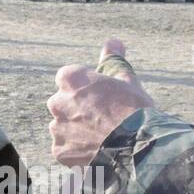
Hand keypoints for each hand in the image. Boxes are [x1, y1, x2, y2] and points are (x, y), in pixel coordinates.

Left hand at [48, 39, 153, 166]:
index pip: (68, 78)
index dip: (85, 89)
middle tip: (102, 120)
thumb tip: (113, 42)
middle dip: (77, 110)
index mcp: (71, 79)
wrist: (136, 148)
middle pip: (63, 103)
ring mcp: (57, 128)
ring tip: (102, 139)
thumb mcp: (127, 80)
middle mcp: (58, 102)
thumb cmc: (134, 111)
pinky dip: (77, 151)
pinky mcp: (60, 151)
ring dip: (76, 131)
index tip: (99, 98)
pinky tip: (96, 151)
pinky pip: (65, 149)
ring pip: (63, 127)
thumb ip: (114, 60)